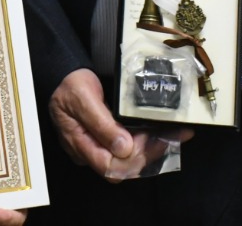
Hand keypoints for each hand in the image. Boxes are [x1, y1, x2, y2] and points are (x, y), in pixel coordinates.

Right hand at [48, 69, 190, 181]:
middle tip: (173, 135)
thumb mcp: (82, 98)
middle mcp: (91, 152)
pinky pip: (132, 149)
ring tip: (177, 134)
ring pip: (131, 160)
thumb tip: (124, 147)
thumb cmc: (70, 85)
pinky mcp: (110, 140)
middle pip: (124, 166)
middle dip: (151, 153)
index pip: (110, 166)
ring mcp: (101, 147)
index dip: (134, 157)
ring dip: (155, 148)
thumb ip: (101, 123)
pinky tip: (165, 133)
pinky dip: (150, 142)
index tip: (152, 138)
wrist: (64, 74)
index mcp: (80, 144)